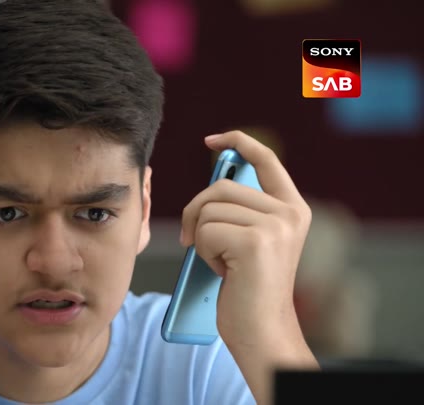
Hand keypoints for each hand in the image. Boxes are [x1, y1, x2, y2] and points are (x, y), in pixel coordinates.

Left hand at [179, 130, 311, 349]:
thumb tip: (215, 182)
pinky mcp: (255, 242)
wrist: (261, 332)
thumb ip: (241, 210)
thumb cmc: (247, 290)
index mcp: (294, 209)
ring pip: (208, 209)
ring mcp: (275, 226)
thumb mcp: (250, 241)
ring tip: (221, 262)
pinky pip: (204, 231)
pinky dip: (202, 252)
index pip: (266, 159)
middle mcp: (290, 213)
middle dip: (195, 213)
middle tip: (193, 240)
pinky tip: (223, 272)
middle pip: (220, 188)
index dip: (238, 142)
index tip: (213, 140)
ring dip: (201, 238)